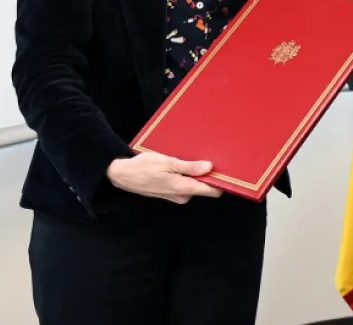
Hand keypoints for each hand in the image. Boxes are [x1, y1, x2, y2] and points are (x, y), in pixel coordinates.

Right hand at [106, 152, 221, 203]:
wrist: (123, 175)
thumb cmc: (144, 167)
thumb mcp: (168, 163)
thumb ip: (189, 167)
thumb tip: (209, 167)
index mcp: (183, 189)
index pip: (212, 191)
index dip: (222, 182)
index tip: (228, 170)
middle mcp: (182, 196)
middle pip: (205, 187)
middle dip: (209, 174)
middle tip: (210, 157)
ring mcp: (176, 195)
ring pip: (195, 185)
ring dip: (196, 173)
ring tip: (193, 158)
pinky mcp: (171, 192)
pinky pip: (186, 184)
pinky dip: (187, 175)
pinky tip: (182, 164)